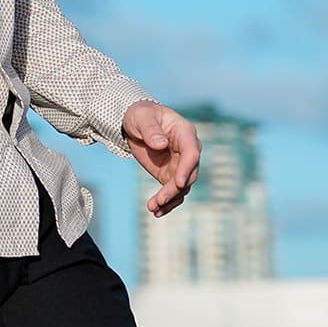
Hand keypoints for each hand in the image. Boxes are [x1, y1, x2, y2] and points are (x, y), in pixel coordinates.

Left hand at [124, 101, 201, 217]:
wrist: (136, 123)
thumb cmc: (141, 115)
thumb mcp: (142, 118)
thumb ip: (151, 130)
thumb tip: (161, 144)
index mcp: (185, 133)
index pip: (192, 153)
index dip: (187, 169)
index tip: (177, 184)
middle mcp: (188, 151)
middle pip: (188, 174)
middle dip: (174, 189)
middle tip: (159, 200)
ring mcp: (181, 164)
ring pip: (182, 187)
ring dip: (169, 199)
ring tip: (153, 208)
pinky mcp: (171, 174)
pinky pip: (173, 191)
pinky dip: (166, 202)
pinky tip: (156, 211)